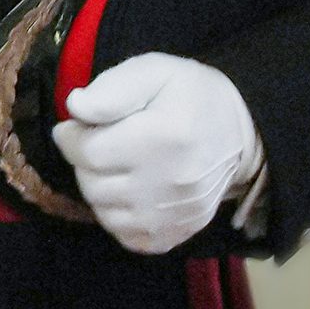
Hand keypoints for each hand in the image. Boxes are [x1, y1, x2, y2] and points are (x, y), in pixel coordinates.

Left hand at [51, 52, 260, 255]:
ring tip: (114, 167)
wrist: (239, 133)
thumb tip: (76, 108)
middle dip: (84, 163)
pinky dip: (117, 216)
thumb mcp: (155, 72)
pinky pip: (126, 236)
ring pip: (104, 214)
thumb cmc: (192, 95)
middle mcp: (170, 183)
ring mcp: (175, 215)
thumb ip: (112, 88)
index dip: (70, 138)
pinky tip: (128, 192)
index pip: (89, 152)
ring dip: (98, 189)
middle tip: (97, 144)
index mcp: (164, 137)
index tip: (73, 127)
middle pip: (93, 185)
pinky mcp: (177, 234)